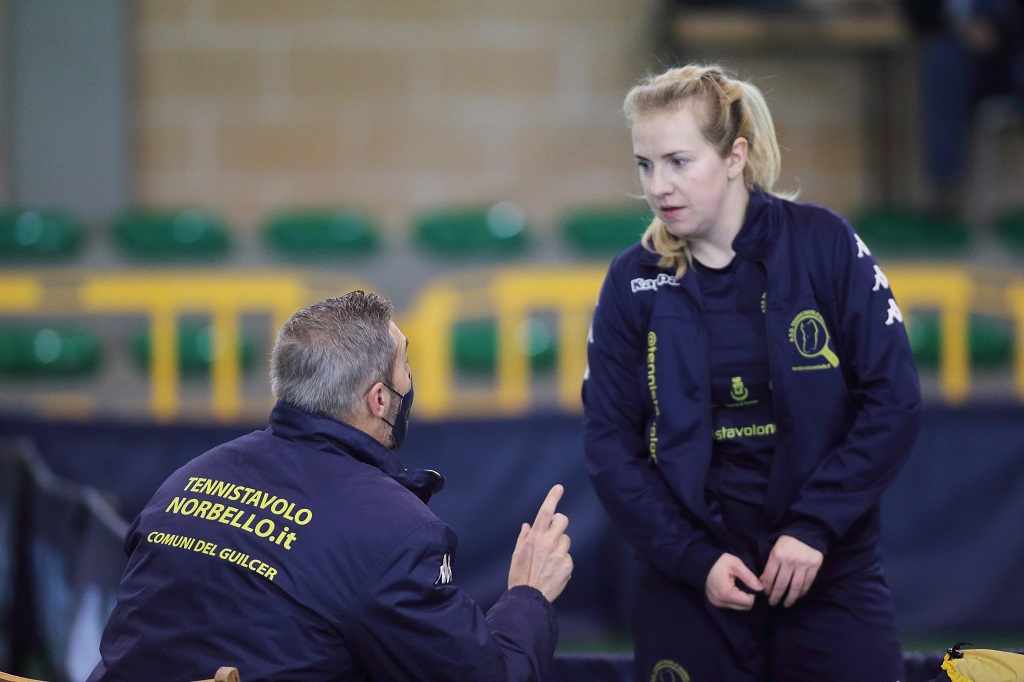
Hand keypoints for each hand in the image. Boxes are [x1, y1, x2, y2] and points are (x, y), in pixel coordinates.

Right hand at [507, 484, 572, 602]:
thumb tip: (528, 525)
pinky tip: (553, 571)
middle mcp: (548, 542)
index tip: (559, 487)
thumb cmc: (519, 575)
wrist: (528, 597)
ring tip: (549, 560)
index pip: (545, 512)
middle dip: (559, 522)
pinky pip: (567, 557)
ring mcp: (560, 554)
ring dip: (560, 545)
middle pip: (563, 519)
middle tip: (553, 530)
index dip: (552, 497)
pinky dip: (562, 562)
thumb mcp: (517, 553)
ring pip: (566, 540)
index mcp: (535, 537)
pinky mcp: (568, 565)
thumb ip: (524, 537)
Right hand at [705, 553, 762, 609]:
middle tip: (744, 583)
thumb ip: (749, 576)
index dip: (753, 593)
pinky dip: (734, 599)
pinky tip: (731, 588)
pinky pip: (730, 605)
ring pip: (738, 608)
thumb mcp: (736, 564)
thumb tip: (761, 588)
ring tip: (737, 585)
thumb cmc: (718, 562)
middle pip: (744, 607)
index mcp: (726, 593)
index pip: (749, 602)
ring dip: (741, 598)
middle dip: (748, 597)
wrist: (700, 562)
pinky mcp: (715, 603)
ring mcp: (716, 604)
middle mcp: (721, 602)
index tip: (749, 582)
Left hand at [759, 535, 823, 607]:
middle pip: (781, 585)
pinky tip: (797, 596)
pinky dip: (802, 592)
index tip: (765, 595)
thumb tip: (763, 582)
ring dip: (790, 598)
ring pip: (795, 587)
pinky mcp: (814, 566)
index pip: (769, 577)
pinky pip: (807, 583)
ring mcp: (803, 564)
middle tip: (773, 604)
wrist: (807, 531)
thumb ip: (770, 565)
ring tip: (786, 604)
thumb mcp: (775, 549)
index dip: (766, 589)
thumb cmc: (787, 541)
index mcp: (777, 555)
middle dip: (776, 597)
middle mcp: (790, 561)